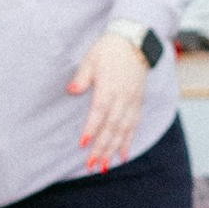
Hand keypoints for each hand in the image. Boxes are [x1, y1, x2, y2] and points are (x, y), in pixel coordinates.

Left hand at [68, 30, 150, 170]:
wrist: (134, 42)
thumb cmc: (108, 49)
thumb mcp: (91, 59)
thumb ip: (82, 78)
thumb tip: (71, 90)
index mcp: (109, 86)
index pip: (99, 112)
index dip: (92, 128)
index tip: (83, 144)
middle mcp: (123, 97)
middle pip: (112, 126)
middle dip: (102, 147)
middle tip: (93, 165)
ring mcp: (132, 101)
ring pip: (124, 129)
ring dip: (114, 149)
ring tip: (106, 165)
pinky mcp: (138, 102)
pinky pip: (135, 125)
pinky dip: (129, 141)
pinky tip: (124, 155)